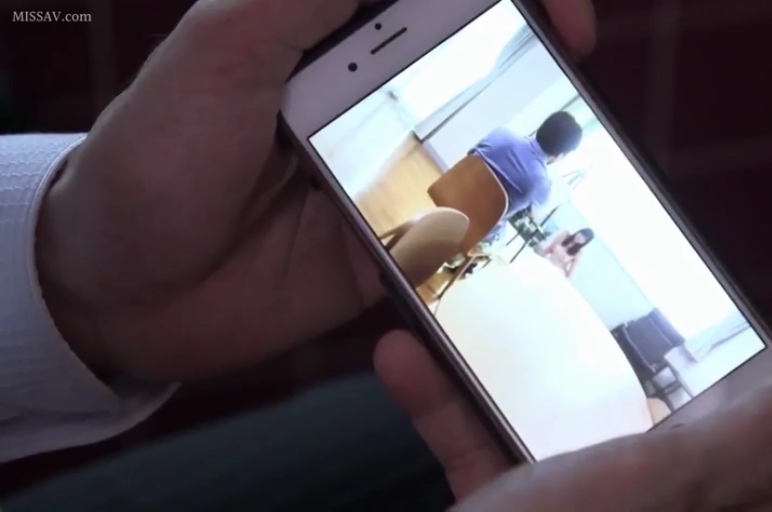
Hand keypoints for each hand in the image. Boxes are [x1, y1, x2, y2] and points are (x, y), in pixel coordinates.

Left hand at [35, 0, 596, 380]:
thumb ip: (303, 0)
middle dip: (536, 72)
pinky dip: (492, 231)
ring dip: (525, 154)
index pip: (435, 1)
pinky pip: (457, 236)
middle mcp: (369, 105)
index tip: (556, 16)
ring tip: (566, 162)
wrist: (126, 292)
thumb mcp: (219, 52)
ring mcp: (385, 178)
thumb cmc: (154, 159)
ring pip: (478, 153)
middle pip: (476, 71)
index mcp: (332, 41)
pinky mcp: (389, 248)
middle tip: (576, 92)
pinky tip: (517, 231)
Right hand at [375, 332, 771, 510]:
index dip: (760, 390)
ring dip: (504, 366)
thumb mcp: (640, 495)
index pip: (765, 456)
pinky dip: (447, 406)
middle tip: (599, 297)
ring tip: (476, 305)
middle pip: (650, 427)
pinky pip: (483, 450)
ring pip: (554, 428)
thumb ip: (732, 450)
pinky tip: (407, 362)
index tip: (726, 323)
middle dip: (611, 354)